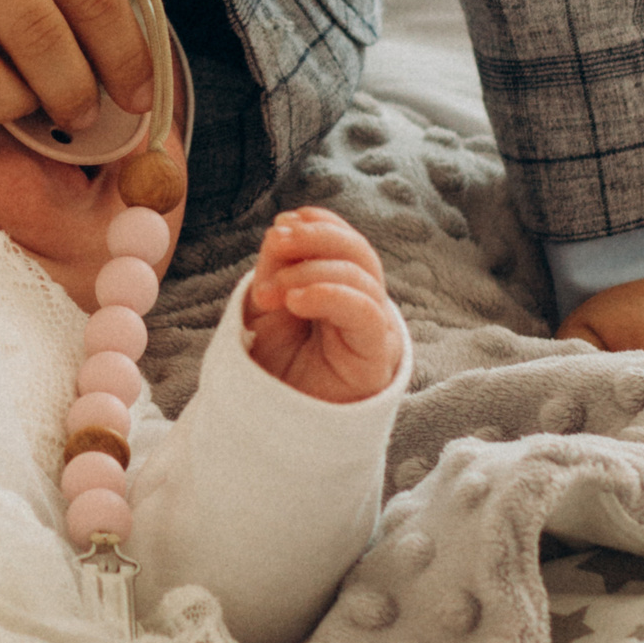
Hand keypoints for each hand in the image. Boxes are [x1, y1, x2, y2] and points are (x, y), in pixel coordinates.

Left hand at [245, 208, 405, 403]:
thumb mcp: (267, 305)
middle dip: (315, 239)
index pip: (345, 240)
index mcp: (343, 286)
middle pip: (359, 251)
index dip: (320, 223)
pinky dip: (330, 295)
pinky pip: (365, 312)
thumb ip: (277, 266)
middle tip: (276, 241)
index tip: (282, 223)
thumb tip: (283, 227)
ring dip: (311, 271)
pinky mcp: (376, 353)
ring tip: (273, 290)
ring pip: (362, 276)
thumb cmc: (276, 364)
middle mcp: (365, 302)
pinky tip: (296, 300)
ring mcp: (374, 327)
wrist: (276, 419)